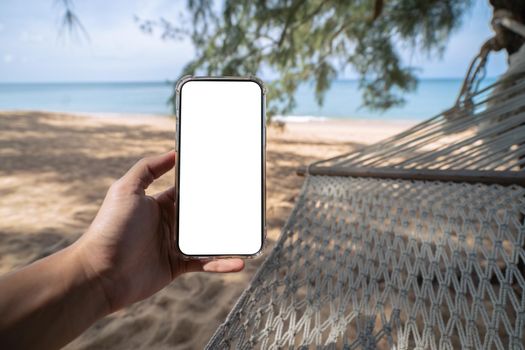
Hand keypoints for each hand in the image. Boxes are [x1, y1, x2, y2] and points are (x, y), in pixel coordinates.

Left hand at [73, 150, 243, 311]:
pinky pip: (205, 263)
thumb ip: (147, 168)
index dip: (203, 183)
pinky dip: (222, 264)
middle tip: (245, 200)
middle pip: (201, 213)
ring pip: (207, 238)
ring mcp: (174, 245)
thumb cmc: (110, 228)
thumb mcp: (126, 189)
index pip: (186, 190)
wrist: (101, 273)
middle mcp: (168, 223)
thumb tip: (173, 152)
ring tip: (248, 231)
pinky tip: (239, 262)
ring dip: (227, 236)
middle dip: (221, 208)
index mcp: (158, 204)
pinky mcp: (178, 266)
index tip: (224, 173)